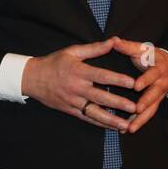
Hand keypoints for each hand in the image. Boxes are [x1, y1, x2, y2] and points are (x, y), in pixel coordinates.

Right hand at [21, 38, 135, 131]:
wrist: (32, 79)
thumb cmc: (54, 62)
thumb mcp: (72, 52)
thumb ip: (94, 48)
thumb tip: (114, 41)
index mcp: (79, 72)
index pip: (101, 76)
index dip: (117, 80)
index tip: (132, 83)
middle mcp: (77, 88)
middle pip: (101, 97)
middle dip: (119, 103)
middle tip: (135, 107)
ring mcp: (73, 102)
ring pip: (95, 113)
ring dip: (112, 120)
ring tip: (127, 125)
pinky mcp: (70, 111)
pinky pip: (88, 119)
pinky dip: (101, 124)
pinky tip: (113, 127)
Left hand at [111, 37, 167, 131]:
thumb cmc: (151, 57)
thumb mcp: (142, 49)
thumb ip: (128, 46)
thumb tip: (114, 40)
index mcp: (158, 69)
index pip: (152, 75)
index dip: (145, 80)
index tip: (136, 86)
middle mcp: (161, 84)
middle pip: (154, 95)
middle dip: (146, 103)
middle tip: (136, 109)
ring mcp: (159, 96)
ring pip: (152, 109)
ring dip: (141, 119)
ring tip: (130, 128)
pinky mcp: (155, 104)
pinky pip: (147, 115)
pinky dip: (138, 122)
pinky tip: (127, 129)